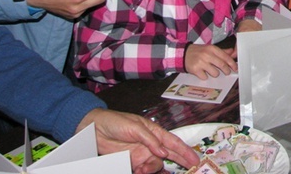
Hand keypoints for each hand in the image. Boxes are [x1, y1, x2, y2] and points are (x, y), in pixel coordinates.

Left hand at [77, 108, 198, 173]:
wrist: (94, 130)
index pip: (173, 142)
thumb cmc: (116, 122)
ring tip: (143, 170)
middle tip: (191, 168)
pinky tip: (139, 171)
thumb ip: (150, 140)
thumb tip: (163, 151)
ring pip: (156, 164)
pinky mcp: (132, 161)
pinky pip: (144, 169)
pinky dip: (144, 172)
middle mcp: (151, 143)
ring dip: (153, 169)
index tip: (195, 158)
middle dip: (180, 161)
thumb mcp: (135, 127)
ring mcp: (142, 153)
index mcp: (154, 131)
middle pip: (169, 154)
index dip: (185, 150)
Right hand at [184, 43, 237, 80]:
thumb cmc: (199, 51)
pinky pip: (205, 77)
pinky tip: (202, 72)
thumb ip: (222, 51)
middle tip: (227, 72)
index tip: (235, 68)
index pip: (225, 57)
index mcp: (212, 48)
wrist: (183, 53)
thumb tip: (232, 52)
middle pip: (222, 65)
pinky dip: (205, 76)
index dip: (232, 64)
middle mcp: (207, 55)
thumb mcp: (210, 48)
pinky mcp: (195, 70)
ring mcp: (201, 62)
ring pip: (215, 73)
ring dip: (215, 74)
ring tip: (211, 71)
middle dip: (227, 71)